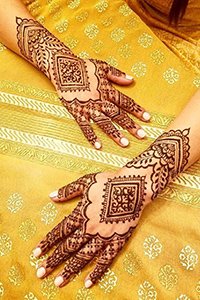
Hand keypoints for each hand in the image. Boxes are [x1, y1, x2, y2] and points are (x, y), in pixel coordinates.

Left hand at [33, 168, 151, 287]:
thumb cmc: (109, 181)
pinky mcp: (118, 240)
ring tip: (58, 282)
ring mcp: (104, 236)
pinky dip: (97, 272)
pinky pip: (106, 259)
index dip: (47, 243)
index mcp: (81, 214)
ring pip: (84, 256)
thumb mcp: (85, 181)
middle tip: (41, 273)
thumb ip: (68, 191)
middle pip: (68, 248)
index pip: (60, 232)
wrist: (133, 185)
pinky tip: (88, 283)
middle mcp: (89, 228)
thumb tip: (51, 196)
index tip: (36, 254)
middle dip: (53, 260)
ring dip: (70, 269)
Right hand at [56, 58, 149, 148]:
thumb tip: (132, 80)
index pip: (126, 102)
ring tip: (125, 144)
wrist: (63, 68)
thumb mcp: (103, 66)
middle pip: (118, 115)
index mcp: (107, 90)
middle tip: (142, 135)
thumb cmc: (84, 66)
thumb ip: (118, 74)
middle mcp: (100, 101)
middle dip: (130, 125)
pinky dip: (91, 136)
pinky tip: (98, 146)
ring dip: (115, 133)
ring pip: (104, 123)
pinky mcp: (77, 112)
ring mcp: (89, 108)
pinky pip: (85, 126)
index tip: (147, 118)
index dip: (137, 110)